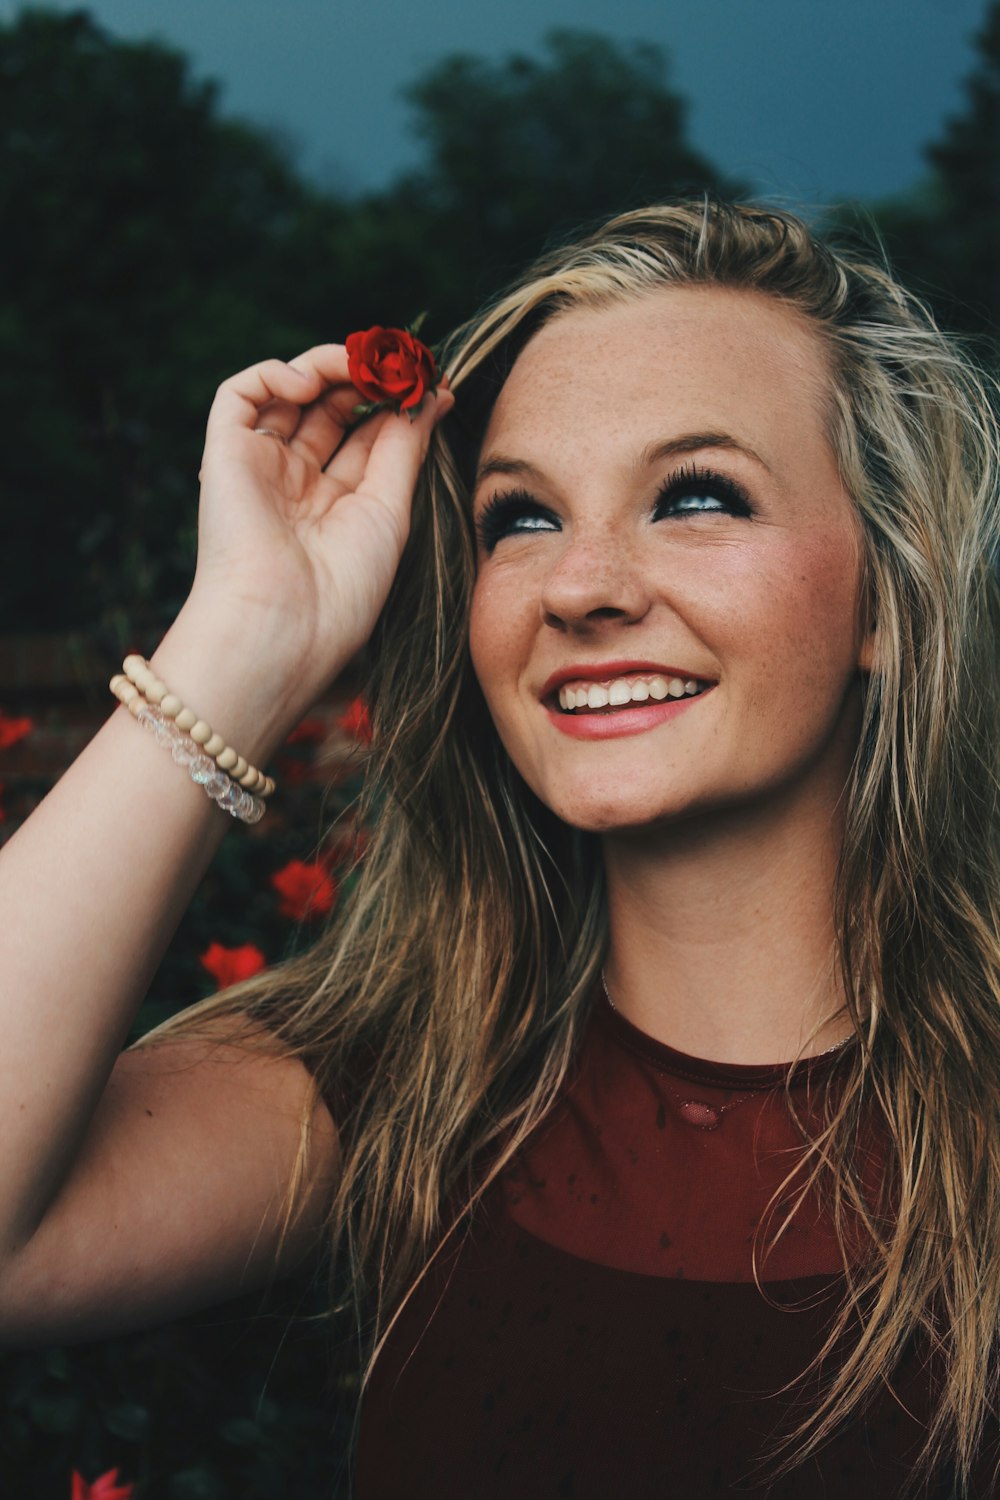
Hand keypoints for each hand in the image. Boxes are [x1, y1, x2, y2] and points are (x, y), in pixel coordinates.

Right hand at [188, 343, 453, 700]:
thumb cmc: (341, 589)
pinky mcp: (224, 455)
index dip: (397, 404)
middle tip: (402, 363)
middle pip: (332, 409)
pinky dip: (275, 374)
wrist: (281, 624)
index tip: (433, 381)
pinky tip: (310, 382)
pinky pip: (240, 394)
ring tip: (364, 364)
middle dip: (369, 379)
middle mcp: (296, 484)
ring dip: (329, 366)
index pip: (368, 437)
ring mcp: (260, 467)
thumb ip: (406, 448)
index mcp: (336, 507)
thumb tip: (435, 393)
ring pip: (290, 392)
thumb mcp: (390, 511)